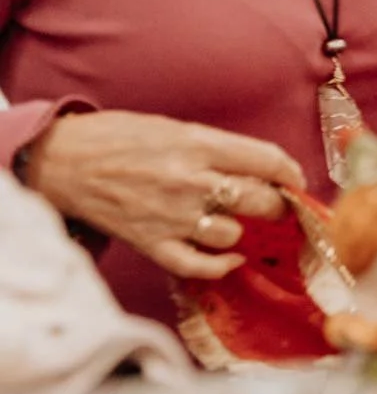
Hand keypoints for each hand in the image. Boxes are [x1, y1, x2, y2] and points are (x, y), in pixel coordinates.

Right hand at [21, 111, 304, 279]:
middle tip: (278, 206)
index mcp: (199, 145)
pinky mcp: (151, 243)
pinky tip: (231, 258)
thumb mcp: (177, 128)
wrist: (63, 161)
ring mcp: (170, 216)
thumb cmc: (122, 138)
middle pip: (260, 201)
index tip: (296, 181)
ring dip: (242, 231)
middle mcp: (189, 181)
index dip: (292, 174)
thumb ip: (220, 149)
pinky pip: (198, 266)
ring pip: (233, 234)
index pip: (269, 161)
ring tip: (237, 223)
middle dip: (278, 206)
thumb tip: (266, 168)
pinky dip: (221, 266)